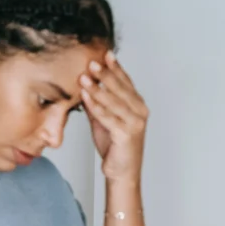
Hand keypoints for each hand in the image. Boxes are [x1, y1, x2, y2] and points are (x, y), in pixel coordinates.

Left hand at [80, 52, 148, 183]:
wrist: (120, 171)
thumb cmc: (114, 146)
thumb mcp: (104, 120)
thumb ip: (98, 104)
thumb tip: (86, 87)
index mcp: (137, 105)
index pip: (126, 82)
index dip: (115, 68)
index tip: (105, 54)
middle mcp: (139, 111)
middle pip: (121, 88)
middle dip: (106, 74)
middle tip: (92, 61)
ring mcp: (135, 123)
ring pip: (114, 101)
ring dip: (98, 88)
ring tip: (85, 76)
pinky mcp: (126, 134)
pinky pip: (108, 117)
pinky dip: (96, 106)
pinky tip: (86, 97)